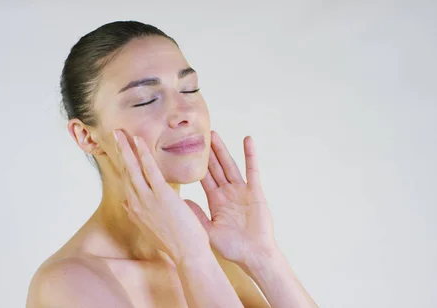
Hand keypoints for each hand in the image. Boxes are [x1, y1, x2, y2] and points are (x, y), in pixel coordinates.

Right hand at [113, 130, 209, 263]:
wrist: (187, 254)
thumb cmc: (173, 243)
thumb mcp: (149, 228)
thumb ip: (136, 214)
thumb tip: (126, 203)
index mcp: (135, 209)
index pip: (126, 181)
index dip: (122, 164)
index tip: (119, 151)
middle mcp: (136, 202)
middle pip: (125, 171)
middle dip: (120, 151)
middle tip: (114, 133)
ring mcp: (147, 198)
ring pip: (133, 168)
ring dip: (126, 148)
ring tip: (120, 131)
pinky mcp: (161, 195)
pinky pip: (149, 170)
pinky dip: (143, 153)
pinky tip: (139, 140)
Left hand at [186, 131, 276, 265]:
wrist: (254, 255)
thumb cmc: (233, 248)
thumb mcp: (208, 231)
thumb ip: (196, 215)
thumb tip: (181, 201)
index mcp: (216, 201)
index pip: (203, 178)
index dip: (196, 165)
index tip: (186, 151)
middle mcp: (228, 193)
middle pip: (215, 167)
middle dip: (207, 152)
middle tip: (198, 134)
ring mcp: (241, 191)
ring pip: (229, 165)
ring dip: (222, 149)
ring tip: (214, 133)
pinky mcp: (255, 192)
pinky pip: (252, 170)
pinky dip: (250, 155)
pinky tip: (247, 140)